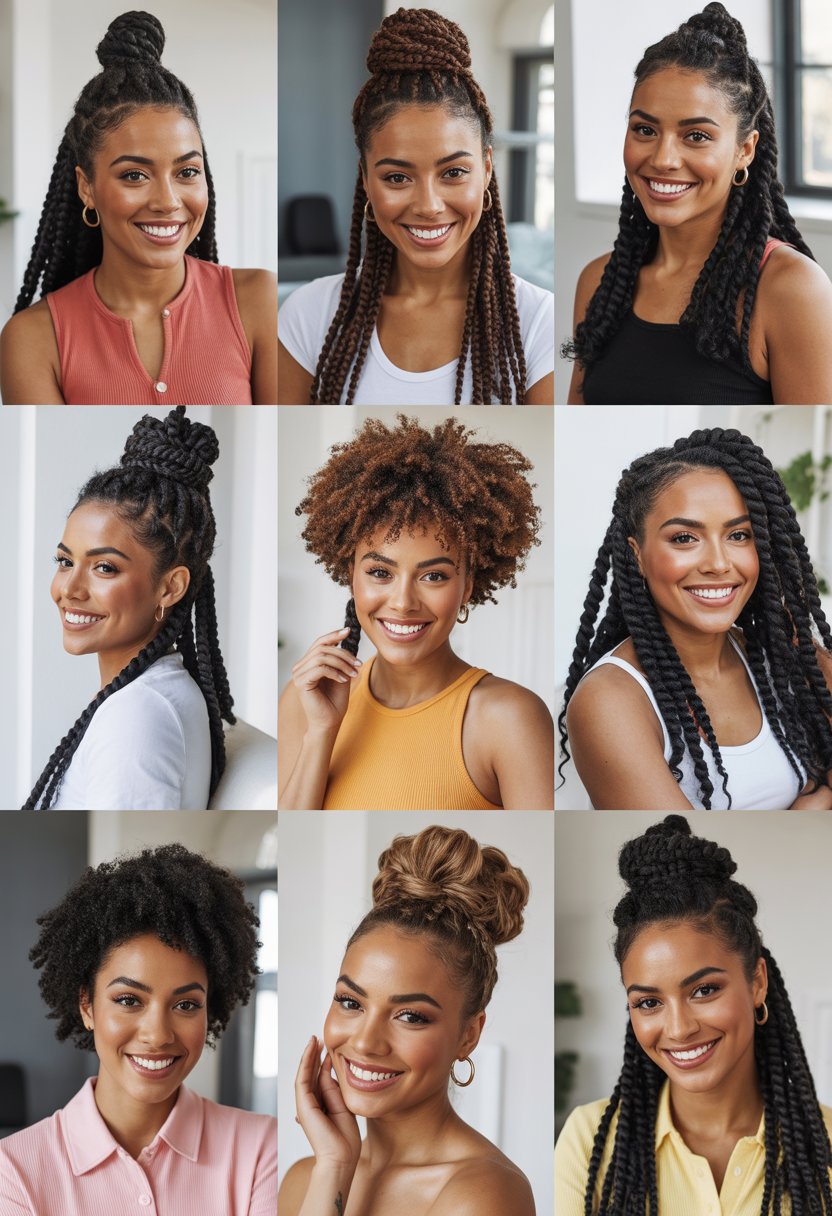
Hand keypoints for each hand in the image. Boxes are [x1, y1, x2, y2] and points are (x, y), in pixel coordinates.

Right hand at [291, 628, 361, 735]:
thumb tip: (344, 639)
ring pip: (322, 657)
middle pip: (322, 648)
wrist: (330, 722)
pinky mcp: (301, 683)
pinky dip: (335, 672)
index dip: (333, 635)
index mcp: (308, 663)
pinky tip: (344, 680)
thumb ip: (339, 659)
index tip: (347, 631)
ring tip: (353, 674)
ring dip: (342, 664)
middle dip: (343, 654)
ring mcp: (298, 674)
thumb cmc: (334, 701)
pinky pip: (320, 668)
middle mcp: (300, 667)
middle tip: (358, 664)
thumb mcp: (341, 674)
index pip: (319, 643)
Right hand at [295, 1036, 360, 1170]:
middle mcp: (310, 1104)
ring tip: (314, 1040)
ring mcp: (305, 1105)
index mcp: (320, 1105)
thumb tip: (326, 1068)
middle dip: (313, 1055)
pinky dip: (306, 1063)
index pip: (318, 1079)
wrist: (341, 1158)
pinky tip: (311, 1050)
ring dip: (308, 1055)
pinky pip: (302, 1079)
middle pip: (310, 1074)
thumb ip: (332, 1087)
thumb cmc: (345, 1138)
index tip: (328, 1048)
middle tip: (318, 1038)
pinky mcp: (303, 1106)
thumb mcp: (342, 1105)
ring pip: (304, 1074)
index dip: (322, 1062)